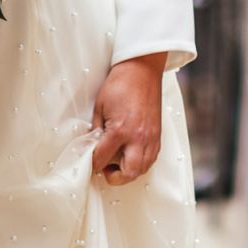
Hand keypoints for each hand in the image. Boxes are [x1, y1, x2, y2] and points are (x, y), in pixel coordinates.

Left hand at [91, 52, 166, 185]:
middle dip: (115, 177)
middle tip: (105, 171)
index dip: (94, 163)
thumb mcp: (100, 106)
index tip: (90, 162)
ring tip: (117, 165)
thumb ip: (97, 129)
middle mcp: (138, 138)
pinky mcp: (158, 135)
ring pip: (143, 169)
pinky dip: (141, 163)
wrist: (142, 70)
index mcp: (120, 130)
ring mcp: (151, 138)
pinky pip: (152, 159)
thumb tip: (93, 145)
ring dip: (129, 172)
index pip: (103, 158)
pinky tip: (131, 156)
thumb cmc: (120, 84)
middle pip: (129, 173)